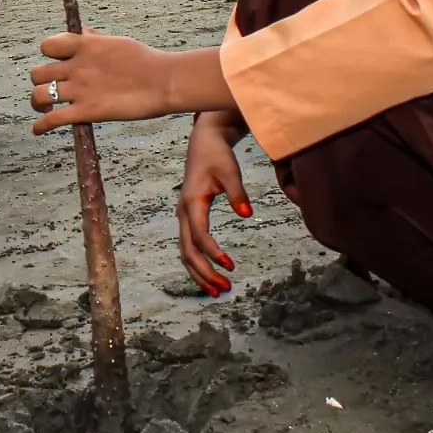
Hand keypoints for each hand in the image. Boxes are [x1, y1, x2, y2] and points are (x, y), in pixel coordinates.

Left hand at [29, 31, 180, 132]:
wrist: (163, 81)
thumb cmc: (146, 60)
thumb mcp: (117, 41)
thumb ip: (95, 39)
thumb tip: (82, 33)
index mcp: (84, 46)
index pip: (48, 45)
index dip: (48, 55)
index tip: (55, 63)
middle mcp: (76, 66)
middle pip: (38, 73)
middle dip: (40, 81)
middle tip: (49, 90)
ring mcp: (79, 89)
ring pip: (39, 95)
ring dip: (38, 103)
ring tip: (44, 109)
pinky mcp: (86, 111)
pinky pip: (52, 119)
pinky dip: (41, 126)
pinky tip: (38, 130)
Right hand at [178, 112, 251, 297]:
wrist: (204, 142)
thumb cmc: (218, 156)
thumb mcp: (230, 171)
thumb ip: (238, 194)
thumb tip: (248, 215)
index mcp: (192, 202)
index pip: (199, 234)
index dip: (212, 252)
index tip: (230, 265)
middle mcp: (183, 212)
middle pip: (188, 250)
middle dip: (204, 272)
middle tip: (225, 289)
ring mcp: (184, 217)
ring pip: (185, 252)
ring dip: (199, 273)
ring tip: (219, 290)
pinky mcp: (189, 218)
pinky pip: (189, 246)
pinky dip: (198, 264)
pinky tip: (211, 275)